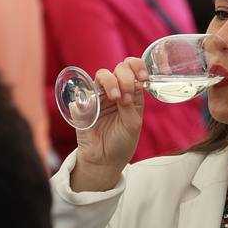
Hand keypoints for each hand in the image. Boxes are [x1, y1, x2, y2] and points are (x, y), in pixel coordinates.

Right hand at [69, 58, 146, 191]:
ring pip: (103, 74)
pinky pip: (85, 90)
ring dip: (111, 82)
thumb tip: (129, 86)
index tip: (142, 77)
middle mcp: (117, 90)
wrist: (103, 160)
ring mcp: (99, 95)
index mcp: (132, 94)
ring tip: (115, 98)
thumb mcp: (132, 125)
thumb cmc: (122, 143)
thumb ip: (130, 105)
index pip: (135, 70)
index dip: (139, 67)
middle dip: (125, 78)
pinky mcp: (84, 102)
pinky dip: (91, 93)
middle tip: (125, 98)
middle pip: (120, 68)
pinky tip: (95, 105)